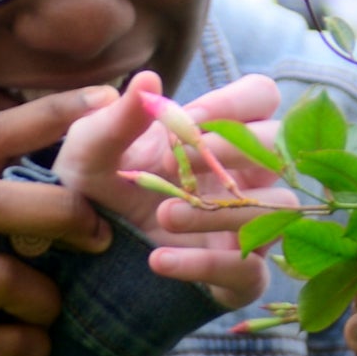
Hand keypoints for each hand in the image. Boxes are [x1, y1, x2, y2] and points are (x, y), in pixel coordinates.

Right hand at [0, 88, 117, 355]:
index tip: (104, 101)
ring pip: (3, 279)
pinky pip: (13, 345)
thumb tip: (89, 136)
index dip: (45, 116)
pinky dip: (38, 346)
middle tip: (100, 233)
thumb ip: (1, 191)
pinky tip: (25, 347)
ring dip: (48, 296)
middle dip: (58, 211)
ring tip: (44, 309)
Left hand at [57, 70, 288, 310]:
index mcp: (221, 133)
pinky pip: (248, 271)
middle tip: (175, 164)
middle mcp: (244, 175)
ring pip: (276, 209)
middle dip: (231, 152)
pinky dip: (204, 266)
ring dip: (220, 211)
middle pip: (278, 148)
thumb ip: (119, 117)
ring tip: (164, 215)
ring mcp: (247, 224)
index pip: (262, 97)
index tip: (188, 121)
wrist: (79, 243)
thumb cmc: (97, 181)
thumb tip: (147, 80)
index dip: (234, 103)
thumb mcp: (92, 148)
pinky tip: (158, 260)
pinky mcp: (239, 275)